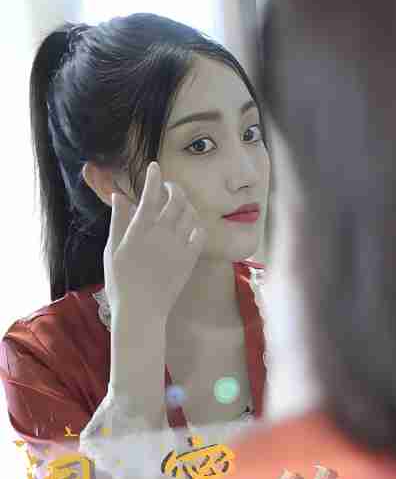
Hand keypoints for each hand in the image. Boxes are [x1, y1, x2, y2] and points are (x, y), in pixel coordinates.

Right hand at [103, 161, 205, 320]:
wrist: (141, 312)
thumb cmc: (121, 281)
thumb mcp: (113, 249)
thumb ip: (118, 220)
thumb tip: (120, 196)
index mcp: (139, 230)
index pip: (150, 194)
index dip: (153, 177)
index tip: (154, 167)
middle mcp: (161, 234)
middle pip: (175, 199)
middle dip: (173, 187)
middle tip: (168, 187)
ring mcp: (178, 246)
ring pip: (189, 213)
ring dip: (185, 203)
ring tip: (177, 204)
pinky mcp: (190, 258)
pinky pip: (200, 232)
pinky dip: (195, 223)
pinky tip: (188, 225)